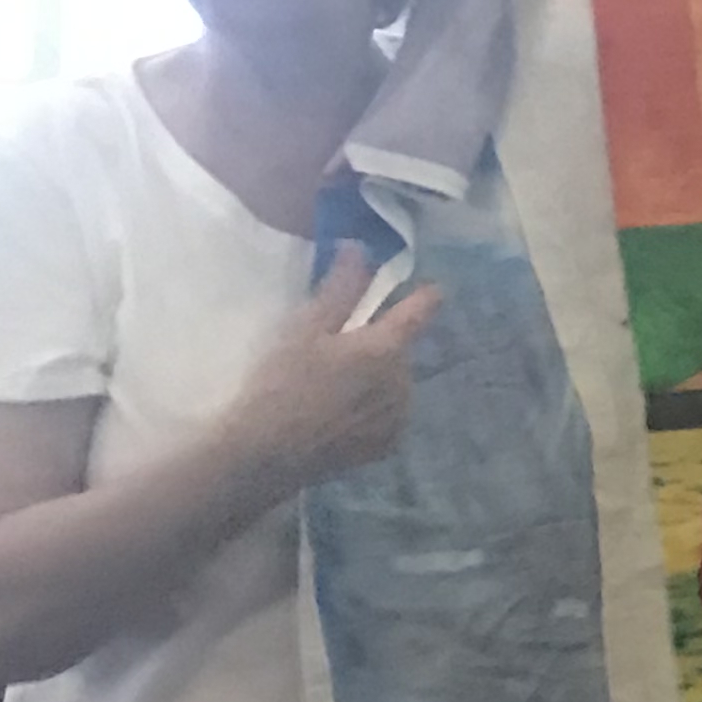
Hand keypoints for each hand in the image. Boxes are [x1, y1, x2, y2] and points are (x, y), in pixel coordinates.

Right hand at [226, 250, 443, 495]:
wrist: (268, 452)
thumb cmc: (283, 383)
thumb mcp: (306, 329)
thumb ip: (340, 289)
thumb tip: (359, 248)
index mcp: (386, 350)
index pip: (419, 313)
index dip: (425, 298)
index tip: (432, 289)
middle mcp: (403, 384)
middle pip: (399, 351)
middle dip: (378, 345)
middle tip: (337, 350)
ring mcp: (398, 418)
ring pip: (395, 383)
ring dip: (377, 378)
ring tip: (334, 386)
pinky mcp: (387, 446)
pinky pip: (388, 414)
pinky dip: (373, 408)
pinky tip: (341, 413)